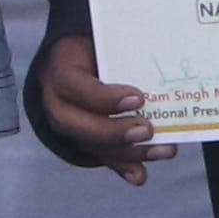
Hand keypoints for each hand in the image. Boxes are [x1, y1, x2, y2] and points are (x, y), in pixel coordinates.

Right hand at [28, 19, 167, 182]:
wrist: (76, 57)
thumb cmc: (96, 46)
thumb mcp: (104, 42)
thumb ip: (122, 54)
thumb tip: (153, 68)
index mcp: (60, 69)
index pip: (75, 86)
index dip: (104, 98)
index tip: (139, 98)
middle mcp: (56, 101)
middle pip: (76, 125)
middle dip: (113, 132)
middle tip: (148, 130)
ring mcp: (68, 123)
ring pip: (89, 145)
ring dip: (127, 152)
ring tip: (162, 150)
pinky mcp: (82, 139)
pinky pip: (100, 155)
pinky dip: (122, 167)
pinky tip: (139, 175)